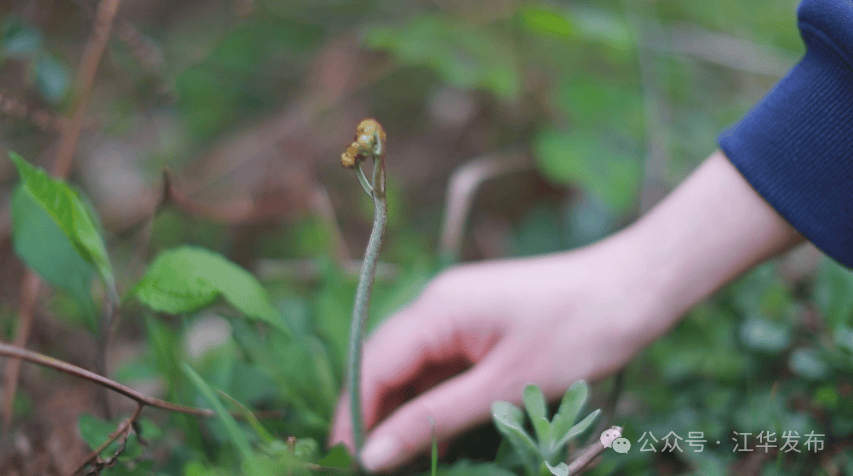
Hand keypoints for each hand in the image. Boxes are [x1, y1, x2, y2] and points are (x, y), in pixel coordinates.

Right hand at [329, 233, 659, 470]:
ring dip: (404, 411)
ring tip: (400, 461)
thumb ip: (434, 420)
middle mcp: (437, 303)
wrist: (635, 289)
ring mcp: (457, 311)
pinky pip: (441, 364)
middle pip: (385, 364)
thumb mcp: (504, 387)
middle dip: (374, 416)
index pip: (372, 364)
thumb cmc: (578, 332)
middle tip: (370, 467)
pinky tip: (434, 434)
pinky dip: (434, 399)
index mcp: (437, 308)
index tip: (347, 463)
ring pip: (412, 367)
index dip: (354, 416)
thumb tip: (373, 455)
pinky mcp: (478, 323)